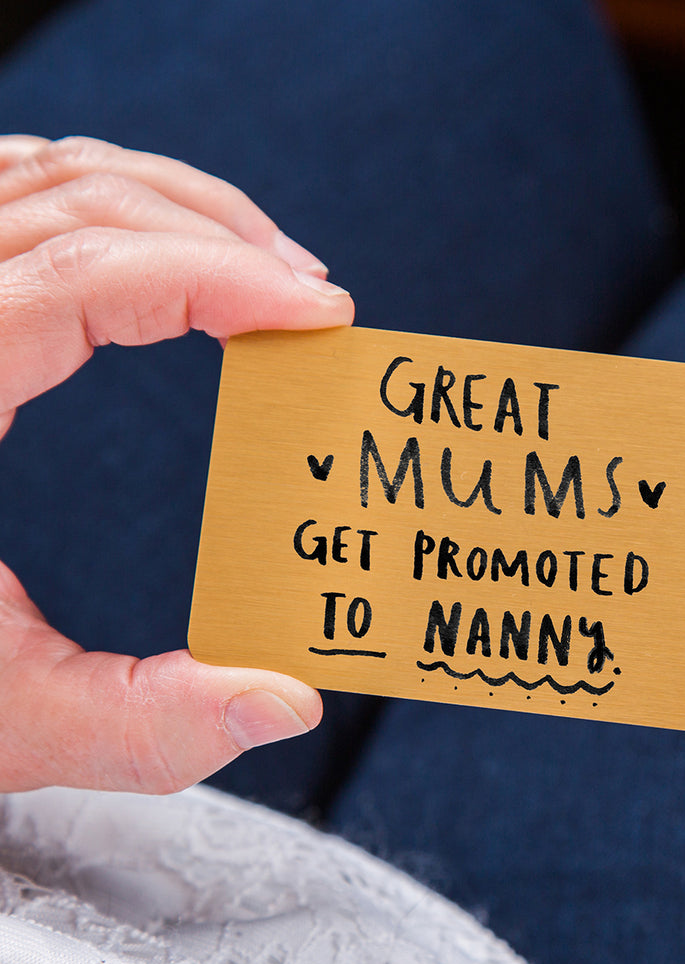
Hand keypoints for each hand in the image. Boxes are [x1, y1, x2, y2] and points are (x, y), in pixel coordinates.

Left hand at [0, 135, 354, 792]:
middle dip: (218, 233)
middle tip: (309, 295)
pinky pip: (14, 197)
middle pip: (76, 201)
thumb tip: (283, 701)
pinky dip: (110, 207)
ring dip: (171, 206)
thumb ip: (147, 725)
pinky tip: (167, 251)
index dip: (218, 277)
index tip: (313, 311)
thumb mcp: (7, 721)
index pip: (84, 279)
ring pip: (43, 176)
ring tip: (263, 268)